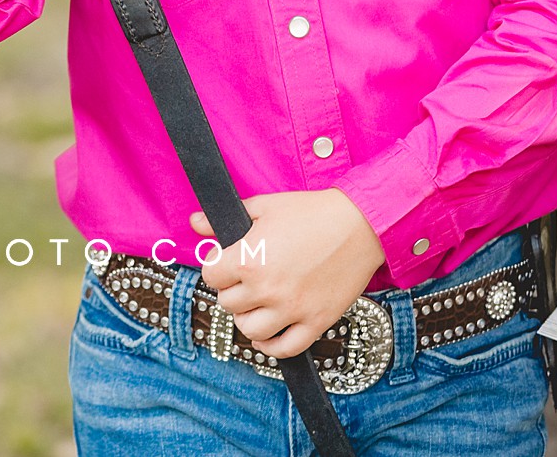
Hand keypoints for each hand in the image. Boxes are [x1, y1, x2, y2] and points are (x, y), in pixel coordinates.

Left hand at [188, 189, 385, 359]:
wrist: (361, 224)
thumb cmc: (312, 212)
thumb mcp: (264, 207)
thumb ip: (225, 219)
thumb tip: (196, 223)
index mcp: (249, 260)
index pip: (210, 277)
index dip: (216, 268)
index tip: (226, 263)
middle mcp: (267, 289)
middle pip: (227, 304)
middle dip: (232, 291)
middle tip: (244, 280)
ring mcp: (292, 309)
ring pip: (249, 331)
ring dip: (247, 318)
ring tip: (256, 305)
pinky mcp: (316, 322)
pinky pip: (284, 349)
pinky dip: (271, 347)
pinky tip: (268, 335)